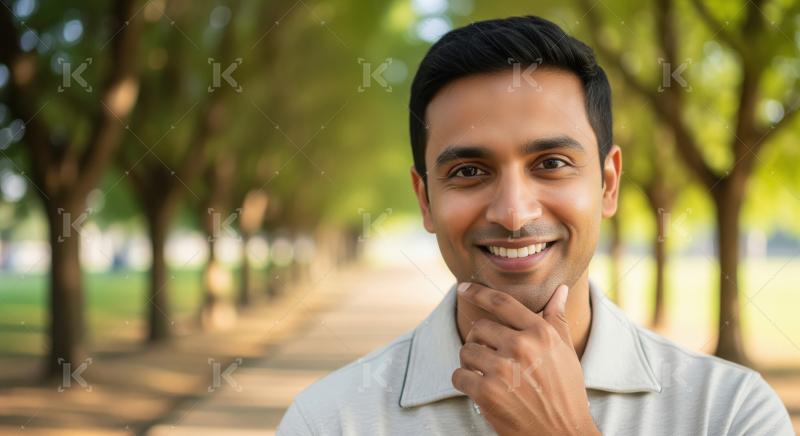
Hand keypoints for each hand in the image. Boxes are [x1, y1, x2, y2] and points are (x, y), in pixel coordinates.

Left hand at [452, 282, 599, 435]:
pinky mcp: (486, 392)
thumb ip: (557, 320)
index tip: (463, 288)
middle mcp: (521, 346)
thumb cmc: (566, 394)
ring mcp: (503, 369)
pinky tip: (480, 389)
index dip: (478, 292)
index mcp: (541, 333)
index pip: (502, 302)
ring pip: (466, 350)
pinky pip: (458, 375)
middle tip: (491, 357)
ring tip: (488, 374)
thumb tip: (559, 290)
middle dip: (480, 341)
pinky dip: (464, 382)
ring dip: (471, 362)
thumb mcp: (566, 354)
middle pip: (479, 327)